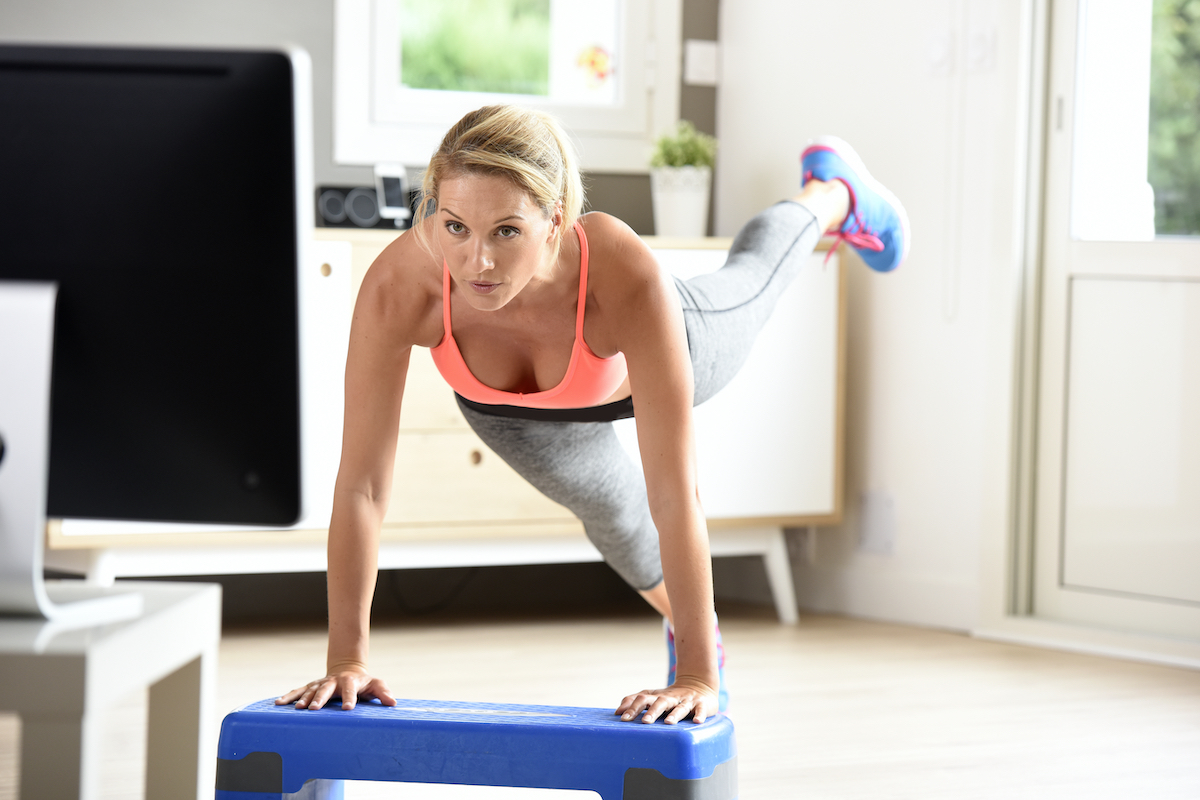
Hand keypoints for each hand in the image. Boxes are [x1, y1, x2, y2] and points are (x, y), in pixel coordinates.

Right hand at [275, 663, 396, 710]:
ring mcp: (320, 683)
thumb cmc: (363, 683)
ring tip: (296, 709)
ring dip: (302, 698)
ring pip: (310, 690)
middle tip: (313, 709)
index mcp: (350, 682)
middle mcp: (333, 681)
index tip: (348, 709)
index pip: (351, 690)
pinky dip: (288, 696)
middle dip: (320, 699)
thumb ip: (382, 692)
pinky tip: (278, 703)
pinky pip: (297, 691)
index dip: (350, 698)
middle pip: (326, 689)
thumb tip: (392, 703)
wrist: (348, 670)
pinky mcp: (311, 686)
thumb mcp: (375, 684)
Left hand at [615, 677, 717, 724]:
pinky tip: (697, 721)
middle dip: (653, 711)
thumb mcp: (653, 697)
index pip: (643, 699)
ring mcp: (687, 700)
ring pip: (680, 707)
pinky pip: (701, 709)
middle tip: (645, 722)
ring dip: (675, 714)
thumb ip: (635, 701)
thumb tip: (617, 712)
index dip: (632, 707)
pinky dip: (700, 714)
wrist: (699, 685)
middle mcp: (671, 697)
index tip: (622, 717)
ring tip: (669, 723)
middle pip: (660, 702)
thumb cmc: (670, 697)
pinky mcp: (702, 704)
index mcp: (657, 696)